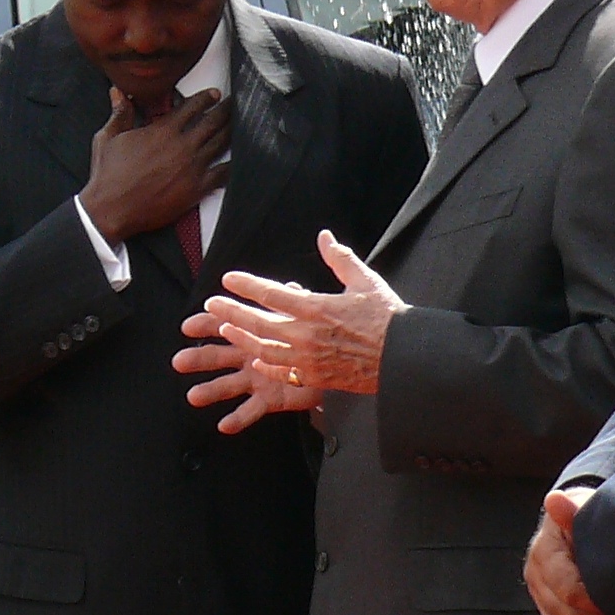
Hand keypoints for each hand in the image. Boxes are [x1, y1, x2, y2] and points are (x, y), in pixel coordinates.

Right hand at [79, 85, 231, 246]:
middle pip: (213, 121)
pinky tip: (243, 159)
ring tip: (242, 124)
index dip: (207, 97)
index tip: (215, 94)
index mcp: (162, 130)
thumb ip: (119, 113)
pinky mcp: (197, 188)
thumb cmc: (107, 175)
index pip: (192, 106)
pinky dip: (235, 164)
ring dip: (233, 130)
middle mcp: (182, 145)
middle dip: (226, 110)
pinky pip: (224, 173)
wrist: (111, 209)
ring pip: (222, 142)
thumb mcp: (108, 138)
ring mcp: (192, 167)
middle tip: (235, 105)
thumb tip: (117, 91)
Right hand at [174, 308, 324, 432]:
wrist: (327, 363)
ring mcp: (256, 380)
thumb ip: (291, 302)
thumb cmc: (308, 336)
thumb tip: (290, 287)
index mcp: (252, 334)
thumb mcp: (299, 313)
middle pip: (217, 356)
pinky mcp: (269, 399)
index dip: (205, 325)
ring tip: (194, 396)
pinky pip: (252, 410)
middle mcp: (248, 357)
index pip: (223, 325)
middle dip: (198, 358)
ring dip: (210, 390)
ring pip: (229, 385)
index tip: (188, 326)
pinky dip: (238, 418)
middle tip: (180, 362)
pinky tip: (225, 424)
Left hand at [201, 230, 404, 398]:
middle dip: (231, 312)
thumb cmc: (386, 318)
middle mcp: (306, 334)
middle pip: (258, 322)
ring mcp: (308, 359)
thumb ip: (339, 258)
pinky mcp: (315, 377)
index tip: (228, 279)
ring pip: (264, 349)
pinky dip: (265, 364)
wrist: (403, 358)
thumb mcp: (364, 281)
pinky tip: (255, 359)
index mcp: (316, 307)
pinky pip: (282, 371)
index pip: (271, 293)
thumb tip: (324, 237)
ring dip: (242, 338)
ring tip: (225, 330)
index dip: (246, 285)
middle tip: (211, 305)